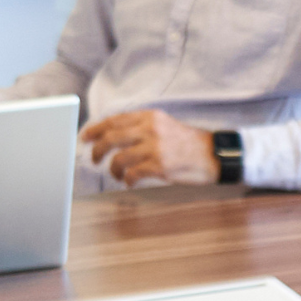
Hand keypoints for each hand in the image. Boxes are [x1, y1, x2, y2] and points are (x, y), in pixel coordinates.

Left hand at [81, 109, 217, 187]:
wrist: (214, 155)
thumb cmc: (190, 143)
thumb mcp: (165, 125)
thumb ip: (142, 127)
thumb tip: (116, 137)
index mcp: (149, 117)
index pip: (114, 120)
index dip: (96, 129)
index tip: (85, 137)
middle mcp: (150, 129)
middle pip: (111, 138)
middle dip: (97, 150)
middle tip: (93, 159)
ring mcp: (155, 148)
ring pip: (119, 158)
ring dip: (113, 169)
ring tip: (116, 175)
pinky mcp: (160, 166)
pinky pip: (133, 174)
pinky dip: (128, 180)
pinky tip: (130, 183)